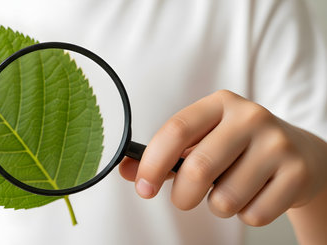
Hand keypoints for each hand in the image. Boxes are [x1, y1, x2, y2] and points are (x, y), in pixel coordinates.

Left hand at [119, 90, 326, 226]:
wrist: (300, 153)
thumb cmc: (238, 148)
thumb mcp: (203, 141)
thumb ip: (165, 156)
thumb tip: (128, 171)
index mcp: (220, 104)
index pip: (177, 130)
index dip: (153, 162)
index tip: (143, 188)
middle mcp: (250, 117)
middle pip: (198, 169)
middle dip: (182, 196)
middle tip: (186, 199)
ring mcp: (277, 144)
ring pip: (225, 199)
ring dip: (218, 206)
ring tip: (230, 190)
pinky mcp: (297, 172)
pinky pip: (253, 214)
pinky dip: (246, 214)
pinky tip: (255, 195)